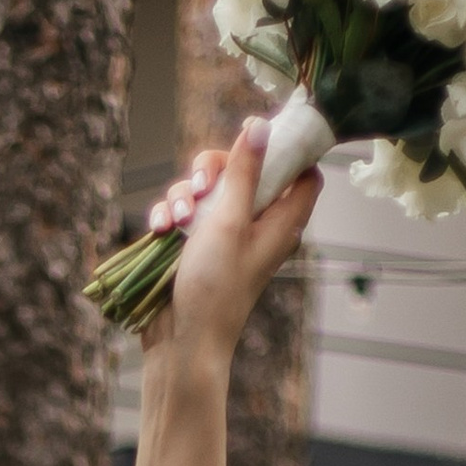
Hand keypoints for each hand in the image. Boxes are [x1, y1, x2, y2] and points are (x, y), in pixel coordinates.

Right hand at [146, 123, 319, 365]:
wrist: (181, 339)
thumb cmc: (215, 286)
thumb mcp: (229, 220)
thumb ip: (244, 172)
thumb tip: (261, 126)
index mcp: (282, 220)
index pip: (303, 173)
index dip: (287, 151)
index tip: (260, 135)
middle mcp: (257, 223)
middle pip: (246, 170)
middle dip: (215, 170)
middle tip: (203, 184)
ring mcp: (225, 233)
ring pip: (207, 189)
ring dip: (185, 195)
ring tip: (175, 220)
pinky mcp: (196, 243)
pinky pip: (185, 211)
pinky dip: (171, 214)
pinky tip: (161, 229)